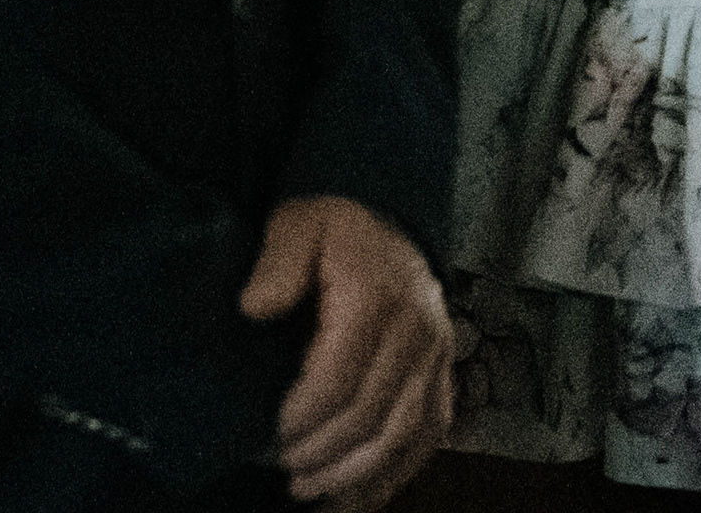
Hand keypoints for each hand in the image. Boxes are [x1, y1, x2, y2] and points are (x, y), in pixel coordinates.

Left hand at [245, 196, 449, 506]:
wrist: (390, 216)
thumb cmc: (334, 229)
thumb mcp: (296, 225)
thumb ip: (276, 264)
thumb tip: (256, 307)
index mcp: (376, 298)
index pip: (339, 380)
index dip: (304, 419)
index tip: (273, 436)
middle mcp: (416, 330)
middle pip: (372, 415)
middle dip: (325, 454)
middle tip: (286, 470)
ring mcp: (437, 353)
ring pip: (404, 433)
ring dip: (358, 473)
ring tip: (312, 489)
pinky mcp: (445, 370)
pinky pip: (432, 432)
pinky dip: (398, 470)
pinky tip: (362, 494)